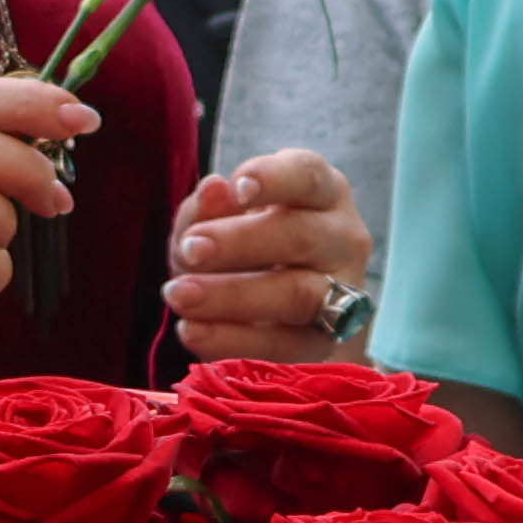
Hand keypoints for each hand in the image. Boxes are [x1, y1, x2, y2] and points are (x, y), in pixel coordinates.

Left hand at [162, 144, 374, 361]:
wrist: (277, 313)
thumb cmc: (244, 246)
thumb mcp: (220, 219)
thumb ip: (210, 207)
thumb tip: (213, 188)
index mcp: (321, 193)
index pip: (309, 176)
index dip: (276, 178)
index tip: (238, 186)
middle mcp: (342, 238)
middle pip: (301, 236)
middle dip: (240, 243)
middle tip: (190, 249)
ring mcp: (343, 292)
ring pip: (298, 294)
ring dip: (232, 296)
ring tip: (179, 295)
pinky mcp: (325, 342)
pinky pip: (284, 345)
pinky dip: (233, 340)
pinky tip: (192, 330)